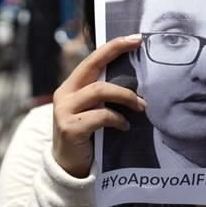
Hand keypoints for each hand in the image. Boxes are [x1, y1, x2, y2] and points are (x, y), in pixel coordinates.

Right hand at [52, 34, 145, 177]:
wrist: (66, 168)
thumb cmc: (85, 137)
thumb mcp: (91, 111)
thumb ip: (102, 97)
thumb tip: (135, 83)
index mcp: (70, 87)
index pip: (91, 60)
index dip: (112, 46)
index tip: (135, 38)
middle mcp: (64, 94)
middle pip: (92, 66)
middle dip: (116, 52)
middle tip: (139, 47)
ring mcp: (64, 110)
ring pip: (99, 90)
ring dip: (125, 96)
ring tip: (141, 106)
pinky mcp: (70, 128)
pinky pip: (101, 116)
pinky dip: (117, 119)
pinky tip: (124, 127)